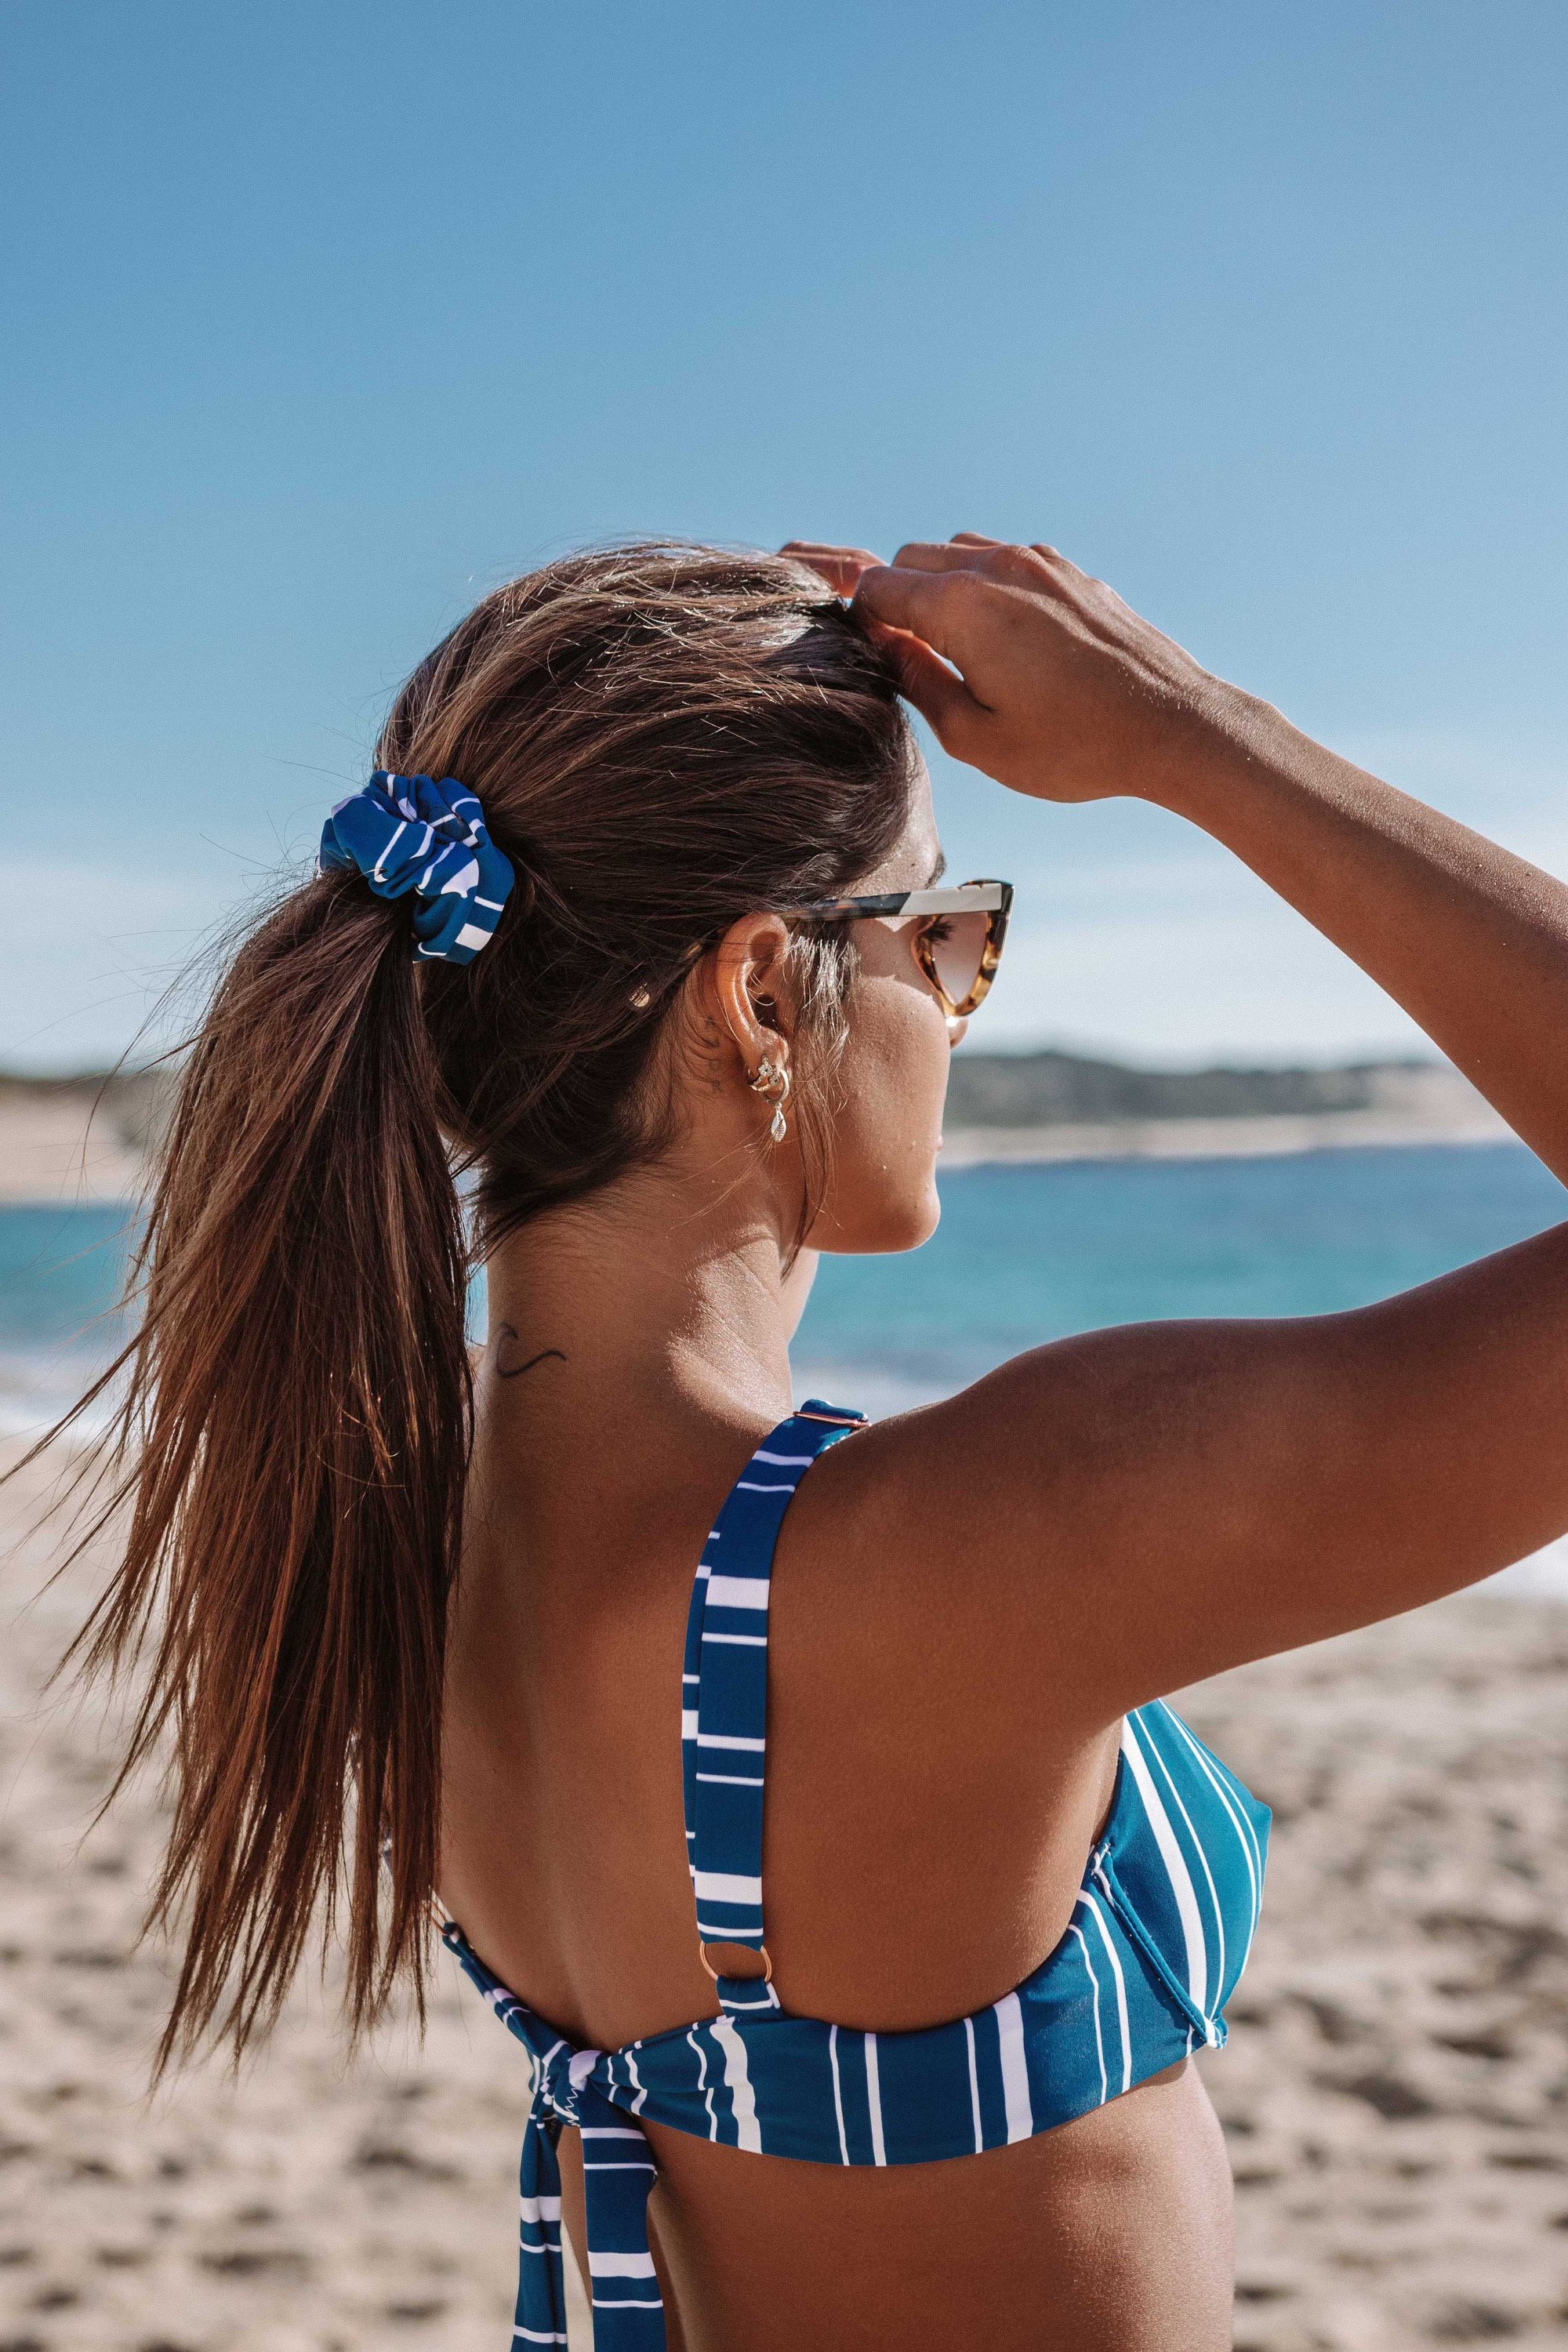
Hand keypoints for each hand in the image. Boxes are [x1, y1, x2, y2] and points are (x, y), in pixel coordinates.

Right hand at [782, 535, 1231, 805]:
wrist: (1173, 727)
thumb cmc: (1075, 747)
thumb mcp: (977, 739)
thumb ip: (920, 686)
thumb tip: (888, 651)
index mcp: (963, 606)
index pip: (877, 588)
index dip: (864, 625)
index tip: (880, 661)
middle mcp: (997, 567)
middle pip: (911, 559)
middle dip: (898, 601)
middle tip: (912, 657)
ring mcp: (1039, 562)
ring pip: (959, 552)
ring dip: (942, 589)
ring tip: (959, 648)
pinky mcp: (1071, 572)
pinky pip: (1006, 561)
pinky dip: (986, 587)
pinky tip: (1006, 640)